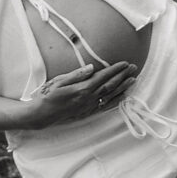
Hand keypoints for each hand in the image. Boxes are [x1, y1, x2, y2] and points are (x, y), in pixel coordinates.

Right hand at [13, 59, 139, 129]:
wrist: (42, 114)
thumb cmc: (48, 95)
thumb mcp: (59, 81)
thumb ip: (76, 74)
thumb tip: (92, 67)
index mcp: (82, 89)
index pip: (103, 76)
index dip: (115, 69)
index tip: (125, 63)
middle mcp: (88, 98)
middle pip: (110, 85)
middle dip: (123, 76)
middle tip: (134, 68)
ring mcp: (89, 106)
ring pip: (110, 96)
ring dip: (123, 87)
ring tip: (134, 80)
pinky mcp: (88, 112)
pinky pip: (106, 106)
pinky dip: (116, 100)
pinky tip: (123, 96)